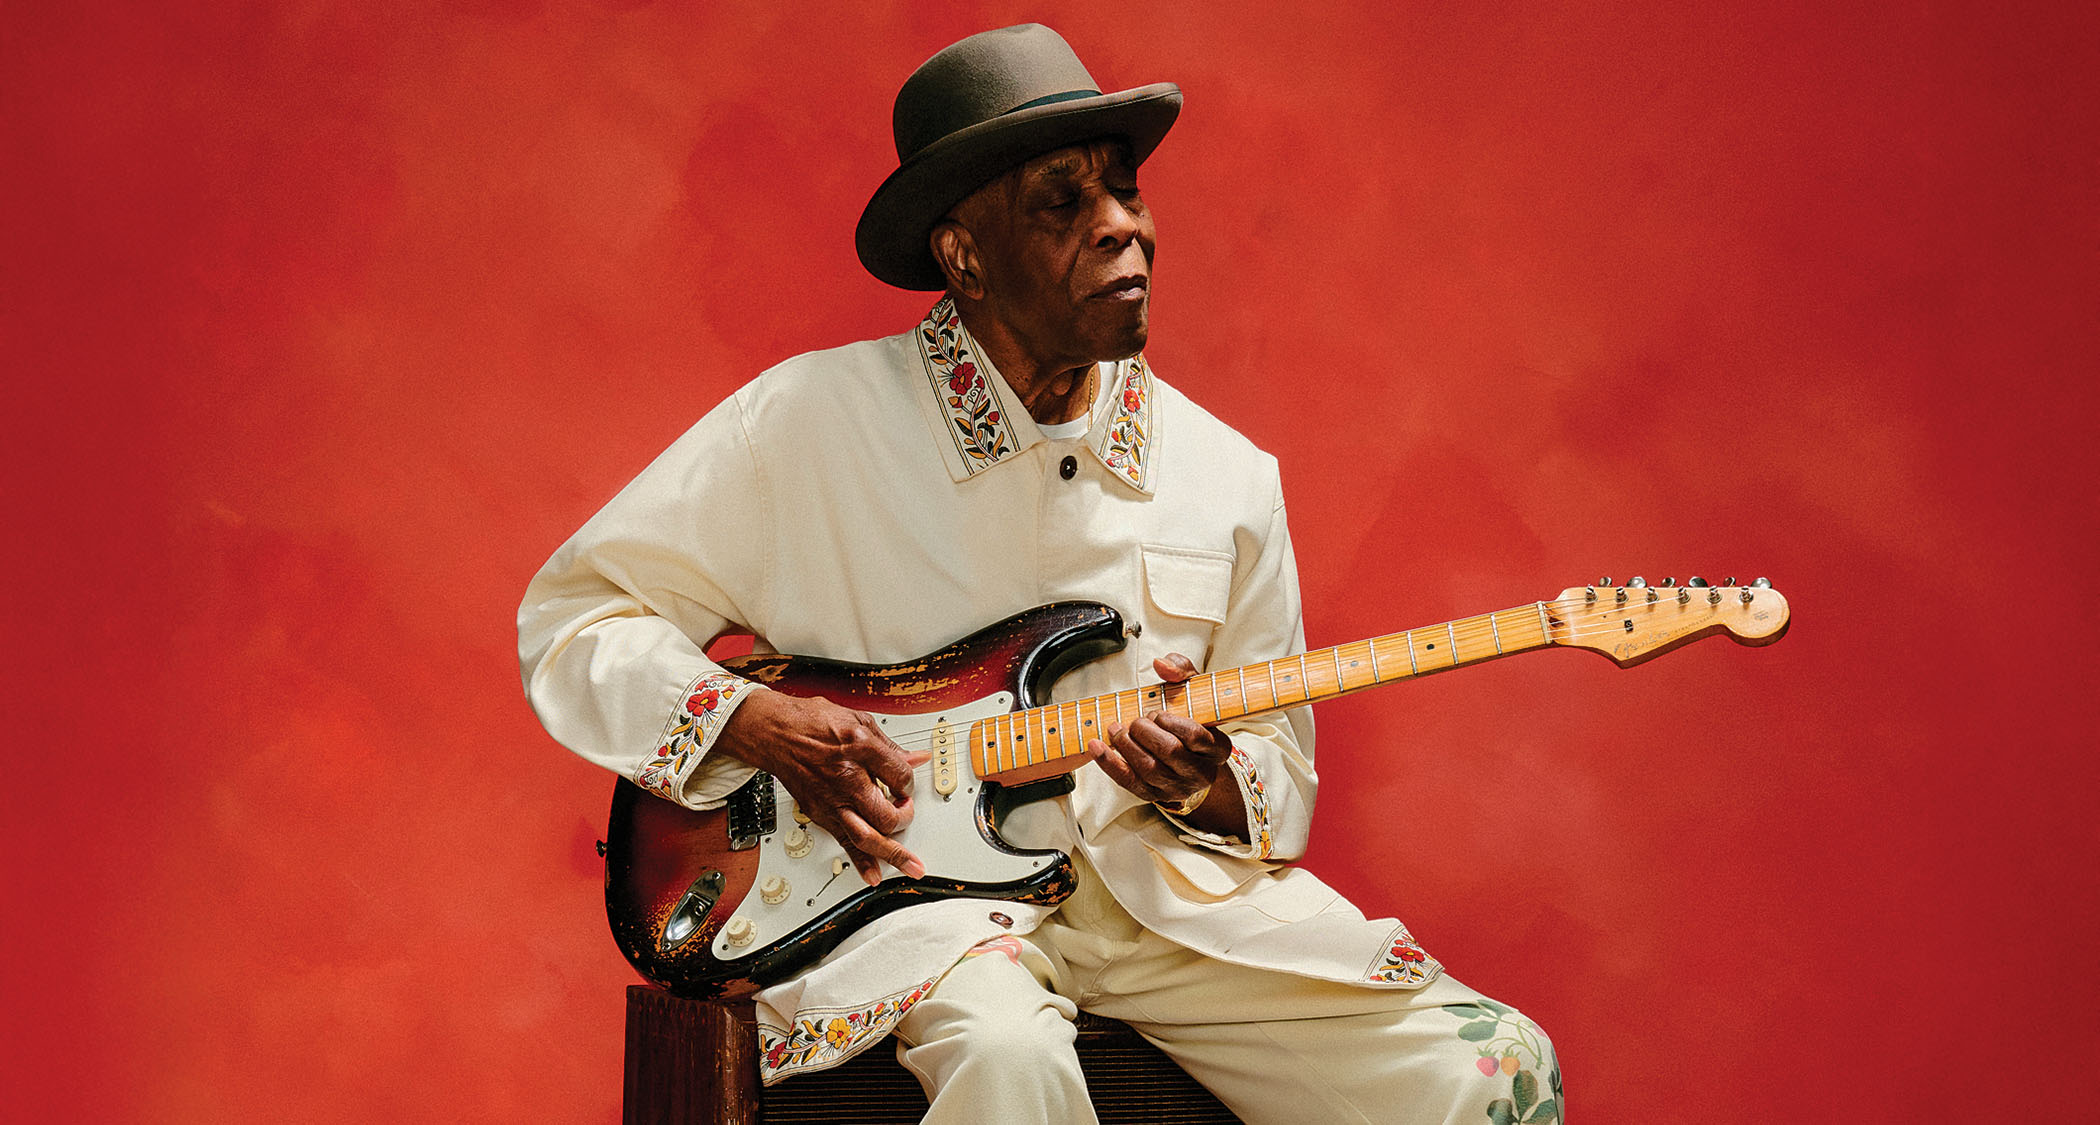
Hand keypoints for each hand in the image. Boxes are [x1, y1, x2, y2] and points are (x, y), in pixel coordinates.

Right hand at [714, 689, 927, 885]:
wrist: (775, 734)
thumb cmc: (810, 723)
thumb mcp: (858, 722)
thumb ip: (889, 747)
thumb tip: (915, 759)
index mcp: (859, 750)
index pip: (900, 777)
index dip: (910, 782)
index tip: (906, 783)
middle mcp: (846, 780)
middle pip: (886, 815)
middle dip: (905, 817)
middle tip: (907, 811)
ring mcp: (831, 802)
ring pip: (867, 838)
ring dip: (893, 854)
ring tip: (911, 866)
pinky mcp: (820, 814)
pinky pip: (844, 843)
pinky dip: (861, 862)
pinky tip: (874, 874)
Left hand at [1089, 652, 1232, 813]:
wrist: (1192, 760)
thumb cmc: (1192, 720)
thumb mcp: (1195, 692)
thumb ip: (1182, 671)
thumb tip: (1161, 664)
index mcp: (1217, 748)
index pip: (1195, 736)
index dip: (1171, 721)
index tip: (1158, 713)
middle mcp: (1201, 773)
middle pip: (1169, 752)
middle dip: (1145, 731)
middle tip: (1137, 721)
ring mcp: (1177, 787)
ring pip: (1149, 769)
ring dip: (1126, 744)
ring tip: (1118, 729)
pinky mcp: (1153, 795)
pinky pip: (1128, 782)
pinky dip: (1108, 763)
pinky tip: (1096, 746)